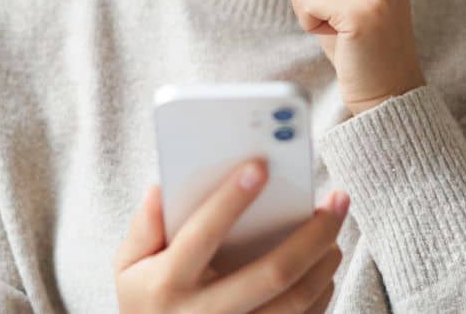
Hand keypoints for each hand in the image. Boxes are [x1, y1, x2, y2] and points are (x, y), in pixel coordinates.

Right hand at [115, 157, 347, 313]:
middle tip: (337, 198)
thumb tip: (162, 187)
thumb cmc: (147, 301)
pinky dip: (322, 290)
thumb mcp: (128, 267)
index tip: (260, 165)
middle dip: (312, 233)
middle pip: (272, 273)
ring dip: (325, 261)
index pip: (202, 235)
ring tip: (335, 230)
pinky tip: (325, 263)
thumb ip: (143, 226)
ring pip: (296, 301)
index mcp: (168, 284)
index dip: (230, 199)